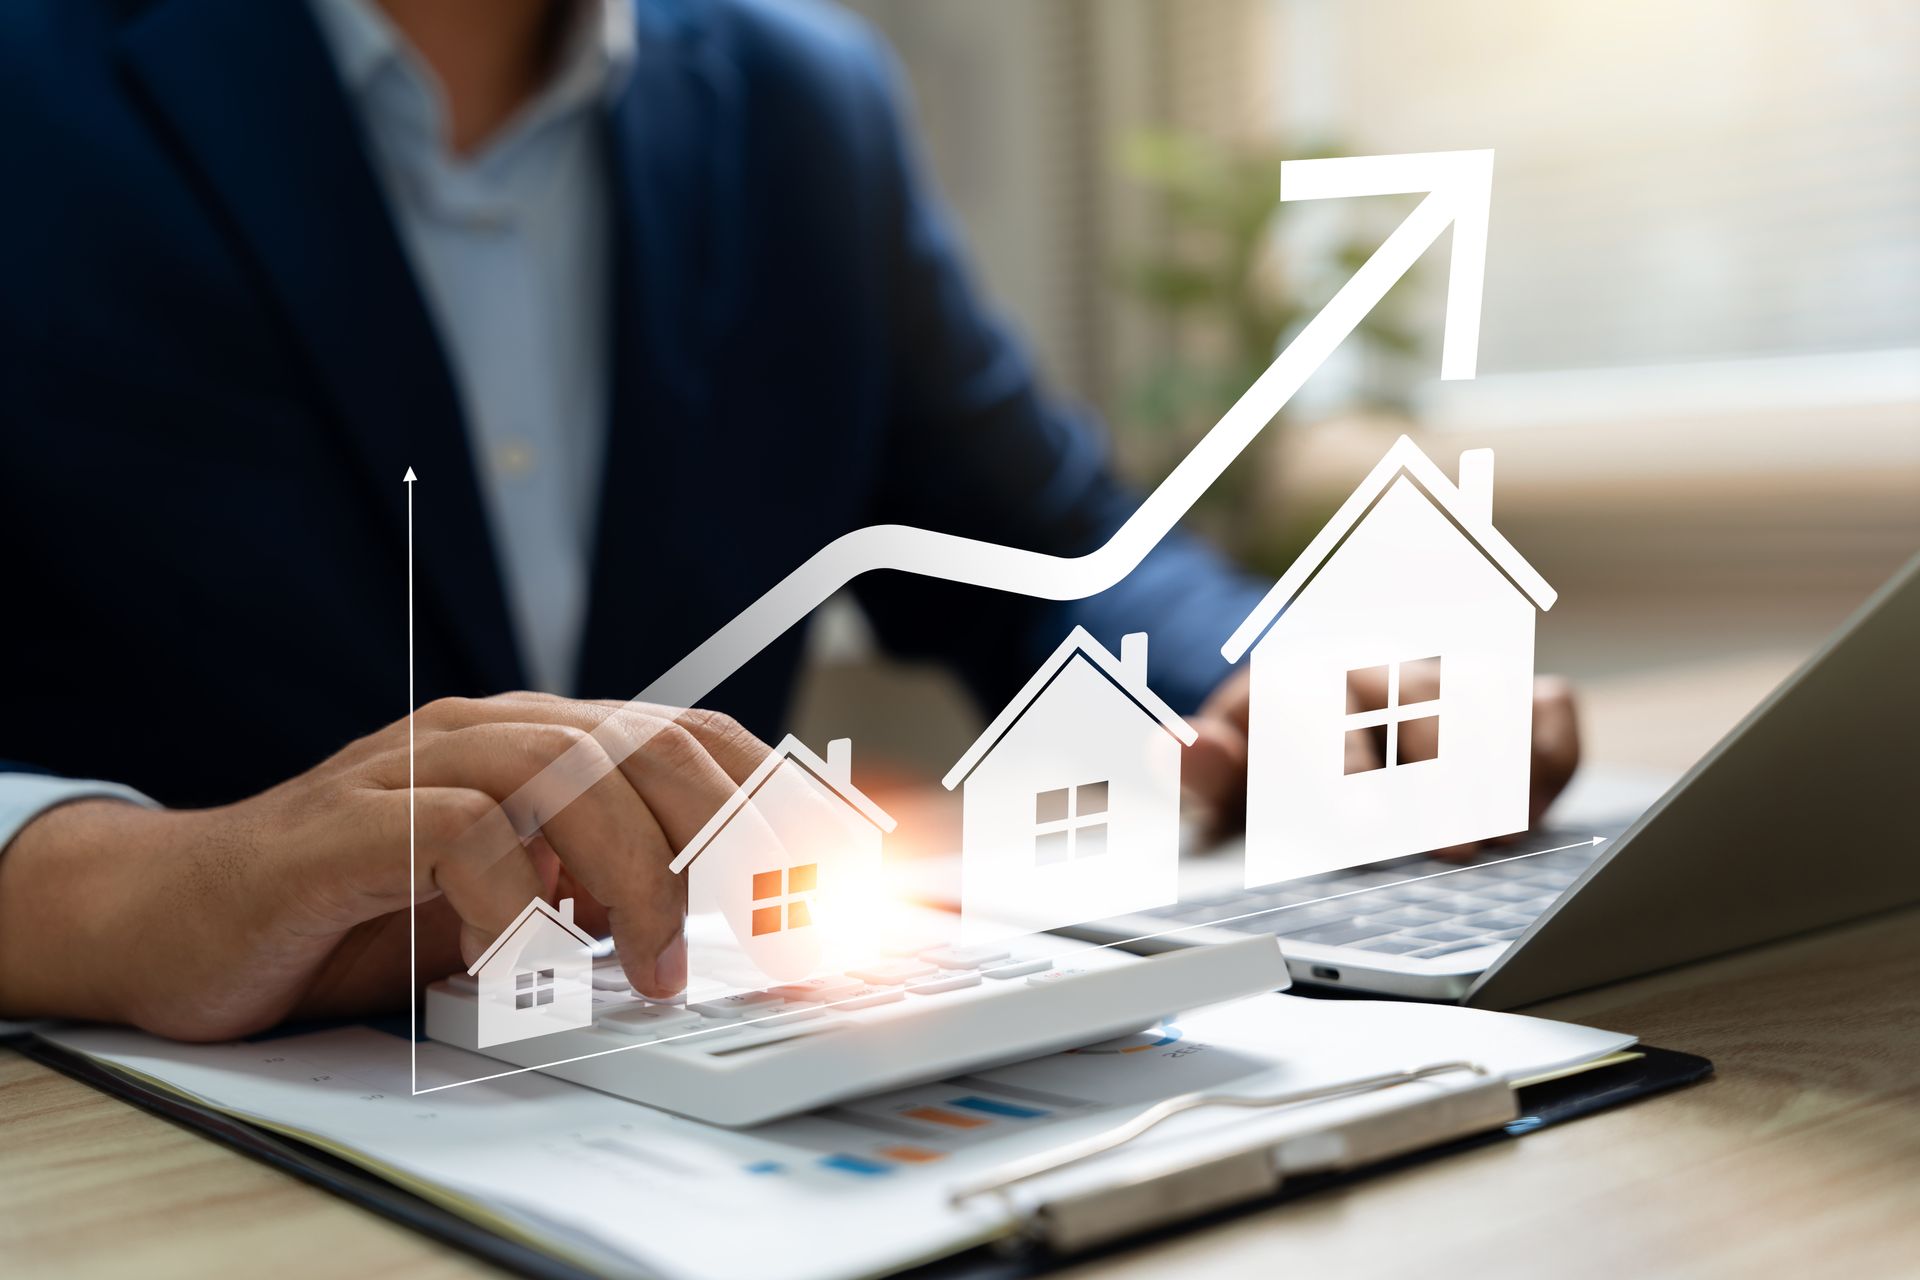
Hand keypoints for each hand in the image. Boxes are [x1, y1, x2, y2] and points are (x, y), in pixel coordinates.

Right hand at [0, 694, 768, 1039]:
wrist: (176, 914)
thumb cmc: (352, 911)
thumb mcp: (510, 900)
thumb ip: (601, 889)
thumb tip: (722, 917)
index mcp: (541, 745)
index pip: (690, 738)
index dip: (779, 797)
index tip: (840, 870)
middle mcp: (490, 736)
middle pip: (651, 745)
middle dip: (733, 840)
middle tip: (762, 932)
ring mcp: (416, 766)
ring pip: (571, 775)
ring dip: (637, 878)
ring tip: (651, 966)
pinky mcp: (346, 822)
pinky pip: (457, 833)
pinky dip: (511, 897)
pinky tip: (522, 955)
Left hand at [1185, 667, 1579, 854]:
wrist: (1307, 709)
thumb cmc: (1266, 761)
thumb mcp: (1218, 773)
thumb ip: (1197, 771)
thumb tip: (1182, 746)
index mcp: (1303, 682)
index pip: (1329, 712)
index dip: (1349, 770)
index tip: (1364, 826)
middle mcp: (1383, 669)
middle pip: (1423, 704)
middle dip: (1437, 774)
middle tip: (1448, 845)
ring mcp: (1451, 679)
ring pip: (1493, 699)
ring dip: (1499, 768)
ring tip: (1493, 834)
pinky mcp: (1508, 696)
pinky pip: (1550, 708)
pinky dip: (1551, 753)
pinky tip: (1530, 812)